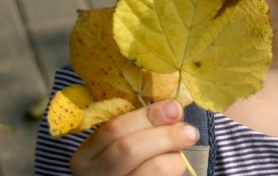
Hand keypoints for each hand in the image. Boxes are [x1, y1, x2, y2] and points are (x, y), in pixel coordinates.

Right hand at [70, 101, 198, 175]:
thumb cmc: (121, 164)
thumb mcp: (119, 144)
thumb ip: (140, 126)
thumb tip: (173, 109)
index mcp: (87, 155)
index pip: (114, 129)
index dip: (148, 116)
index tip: (174, 108)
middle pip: (129, 149)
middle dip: (165, 136)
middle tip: (190, 132)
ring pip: (149, 171)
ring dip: (174, 158)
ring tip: (184, 152)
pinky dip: (173, 171)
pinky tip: (176, 165)